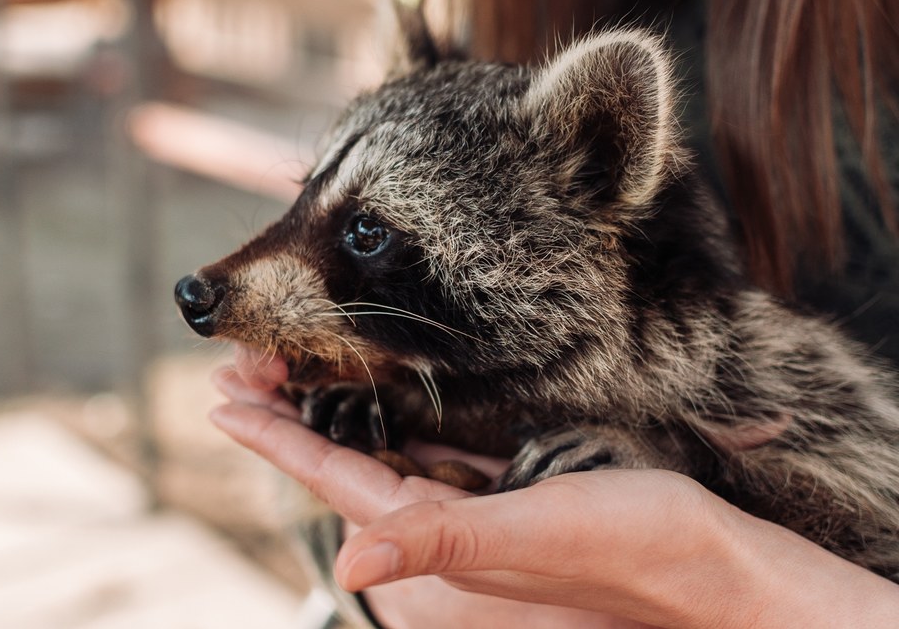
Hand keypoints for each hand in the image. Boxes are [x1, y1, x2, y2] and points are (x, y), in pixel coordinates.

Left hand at [211, 347, 898, 628]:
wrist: (706, 558)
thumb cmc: (630, 549)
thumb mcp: (535, 536)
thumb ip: (443, 543)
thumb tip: (346, 566)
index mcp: (438, 529)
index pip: (335, 475)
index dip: (276, 437)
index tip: (225, 396)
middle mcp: (445, 517)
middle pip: (345, 456)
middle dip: (290, 411)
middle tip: (243, 364)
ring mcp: (475, 498)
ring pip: (383, 446)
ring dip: (334, 407)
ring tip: (292, 369)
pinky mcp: (510, 478)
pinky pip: (434, 443)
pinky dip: (396, 413)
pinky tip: (387, 394)